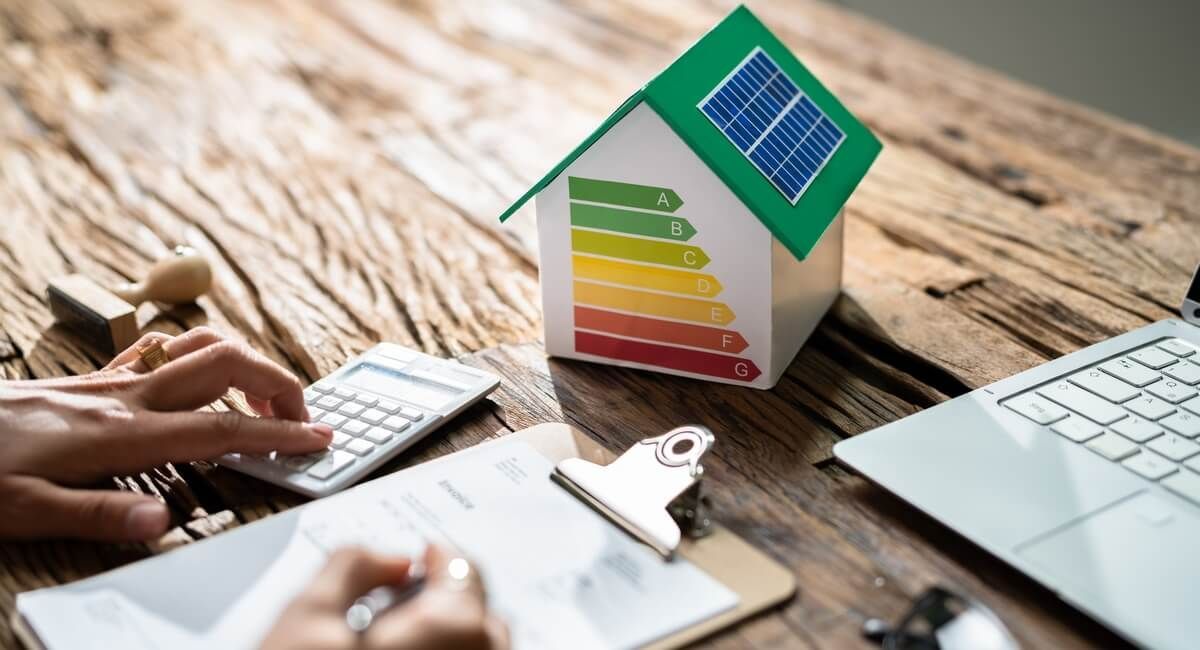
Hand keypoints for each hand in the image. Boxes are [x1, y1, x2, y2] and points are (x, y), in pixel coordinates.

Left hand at [0, 327, 332, 541]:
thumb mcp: (22, 511)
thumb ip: (97, 515)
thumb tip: (163, 524)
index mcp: (121, 434)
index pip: (222, 427)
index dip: (279, 433)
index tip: (318, 439)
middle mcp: (127, 396)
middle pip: (227, 364)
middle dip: (278, 384)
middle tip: (300, 418)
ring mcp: (113, 381)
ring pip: (200, 344)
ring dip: (245, 361)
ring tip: (261, 397)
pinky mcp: (95, 378)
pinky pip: (162, 347)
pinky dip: (198, 352)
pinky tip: (198, 376)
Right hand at [261, 545, 508, 649]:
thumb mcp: (305, 619)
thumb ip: (353, 567)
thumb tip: (391, 561)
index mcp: (452, 627)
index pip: (465, 571)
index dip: (437, 561)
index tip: (420, 564)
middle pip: (480, 618)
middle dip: (446, 607)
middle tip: (402, 612)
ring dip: (450, 646)